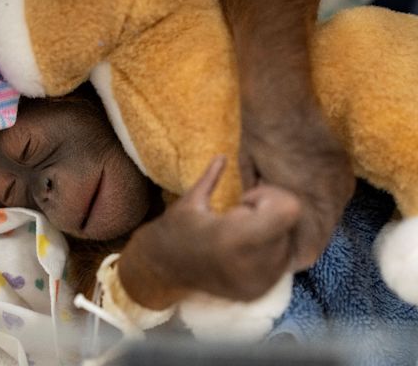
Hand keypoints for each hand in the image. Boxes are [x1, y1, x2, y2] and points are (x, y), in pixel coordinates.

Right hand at [118, 156, 300, 309]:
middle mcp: (249, 264)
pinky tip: (244, 251)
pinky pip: (281, 263)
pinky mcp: (257, 293)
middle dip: (269, 215)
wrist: (160, 270)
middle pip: (289, 225)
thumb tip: (222, 156)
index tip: (246, 200)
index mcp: (232, 237)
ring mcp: (255, 284)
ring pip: (288, 244)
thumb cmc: (174, 229)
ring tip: (241, 236)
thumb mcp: (190, 200)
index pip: (289, 210)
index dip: (270, 197)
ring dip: (270, 234)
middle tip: (240, 218)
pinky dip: (269, 252)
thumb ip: (211, 177)